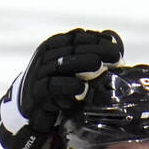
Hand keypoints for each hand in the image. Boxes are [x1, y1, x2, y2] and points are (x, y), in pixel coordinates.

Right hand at [0, 28, 123, 148]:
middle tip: (116, 56)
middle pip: (71, 49)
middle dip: (96, 51)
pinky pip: (52, 88)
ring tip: (100, 66)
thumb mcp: (74, 67)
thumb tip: (113, 38)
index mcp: (53, 46)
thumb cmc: (59, 86)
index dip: (96, 39)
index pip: (76, 37)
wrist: (33, 110)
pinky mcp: (37, 94)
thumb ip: (91, 53)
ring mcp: (39, 74)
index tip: (115, 44)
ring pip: (61, 65)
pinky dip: (68, 87)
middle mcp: (45, 57)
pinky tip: (83, 89)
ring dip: (82, 64)